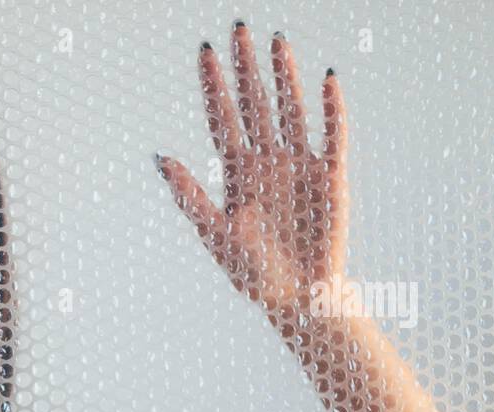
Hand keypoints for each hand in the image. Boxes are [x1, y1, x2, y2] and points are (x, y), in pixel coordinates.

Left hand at [157, 21, 347, 315]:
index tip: (205, 51)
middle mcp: (267, 161)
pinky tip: (327, 80)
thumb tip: (161, 158)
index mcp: (237, 173)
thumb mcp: (215, 234)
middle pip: (255, 104)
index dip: (214, 86)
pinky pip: (332, 135)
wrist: (297, 299)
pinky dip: (331, 109)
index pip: (222, 118)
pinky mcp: (329, 177)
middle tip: (238, 29)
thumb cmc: (253, 274)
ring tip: (277, 41)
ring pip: (290, 110)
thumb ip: (190, 196)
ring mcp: (299, 165)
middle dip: (246, 68)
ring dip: (284, 78)